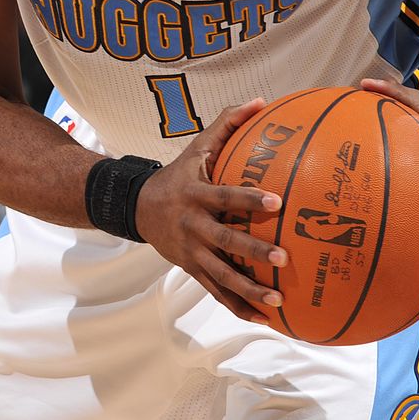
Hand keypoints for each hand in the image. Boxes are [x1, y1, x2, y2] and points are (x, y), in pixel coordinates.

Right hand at [133, 98, 286, 321]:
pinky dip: (239, 306)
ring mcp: (191, 252)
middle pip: (225, 241)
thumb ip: (227, 124)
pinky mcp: (191, 269)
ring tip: (278, 300)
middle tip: (283, 258)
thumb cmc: (178, 174)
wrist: (135, 207)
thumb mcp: (197, 147)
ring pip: (221, 275)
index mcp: (196, 195)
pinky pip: (216, 292)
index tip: (277, 201)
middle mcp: (192, 226)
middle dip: (253, 251)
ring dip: (249, 290)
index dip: (248, 199)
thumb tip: (262, 101)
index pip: (225, 196)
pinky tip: (265, 318)